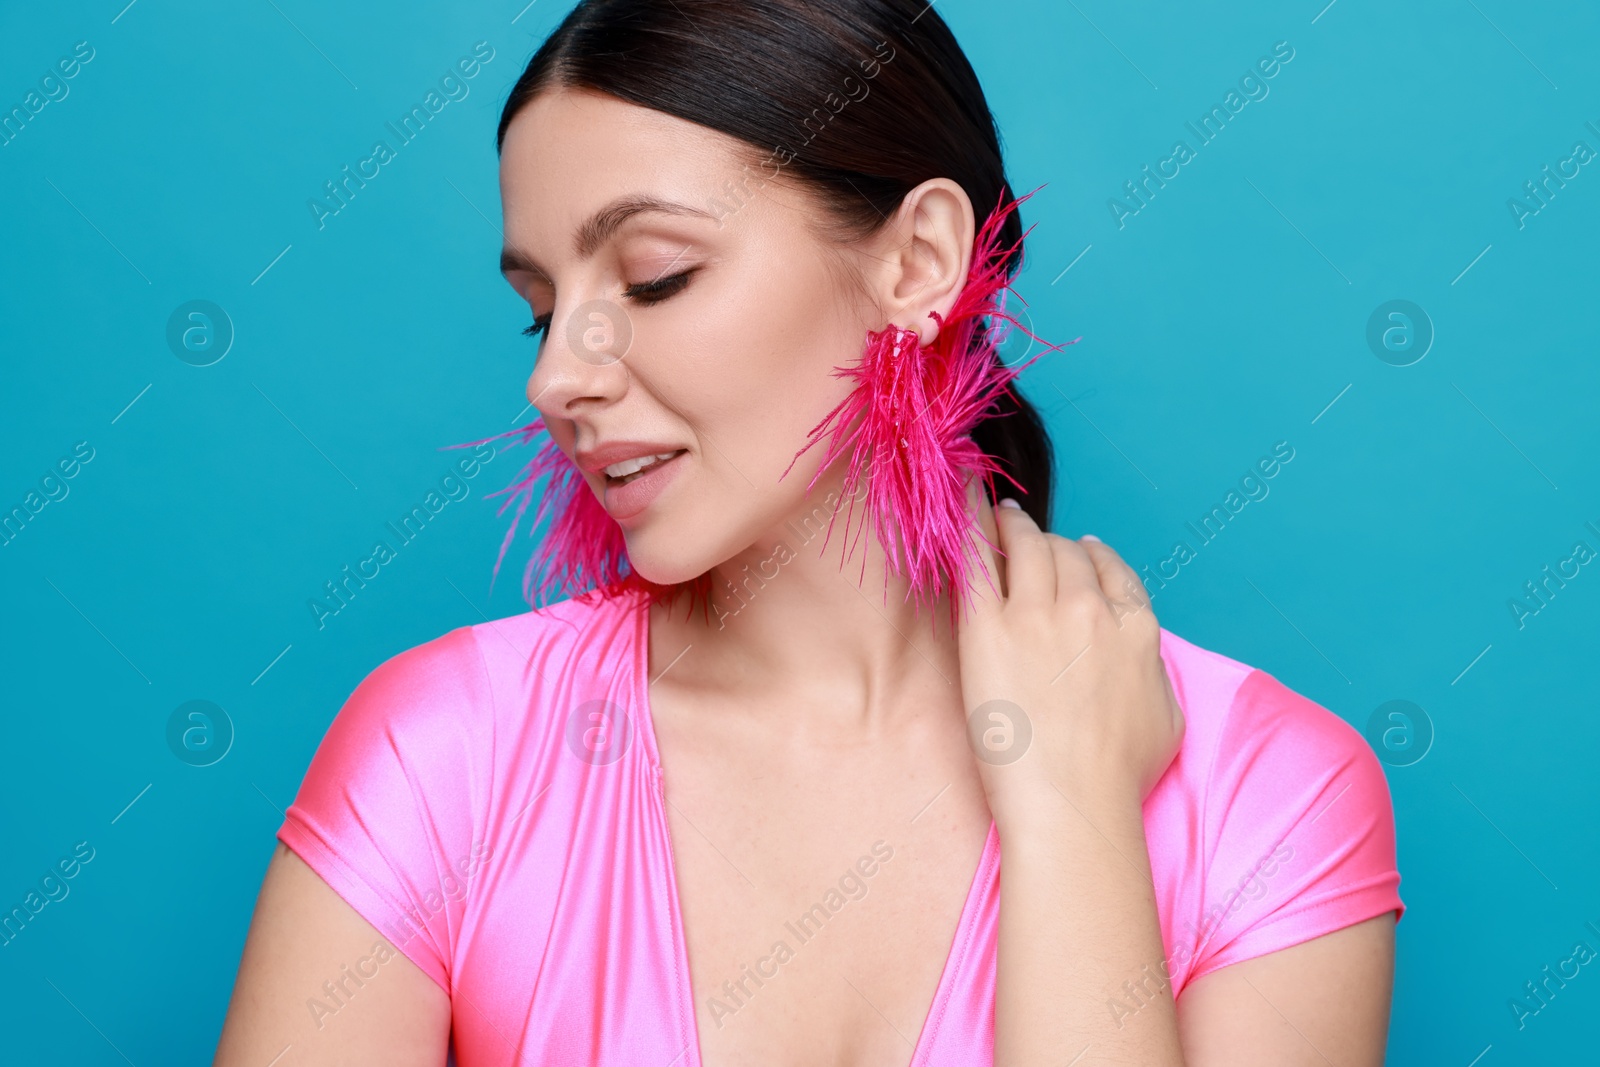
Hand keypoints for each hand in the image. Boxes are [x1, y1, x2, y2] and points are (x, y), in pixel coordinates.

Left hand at [955, 476, 1184, 827]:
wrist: (1073, 803)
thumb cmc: (1118, 778)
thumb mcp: (1167, 714)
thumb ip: (1152, 668)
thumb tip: (1139, 653)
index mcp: (1135, 627)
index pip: (1111, 569)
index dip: (1090, 556)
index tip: (1077, 551)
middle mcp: (1089, 609)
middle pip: (1065, 553)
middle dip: (1047, 543)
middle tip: (1026, 536)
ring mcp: (1035, 614)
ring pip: (1026, 546)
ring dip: (1013, 526)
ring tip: (998, 517)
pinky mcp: (986, 628)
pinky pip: (978, 560)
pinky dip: (971, 524)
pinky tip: (962, 504)